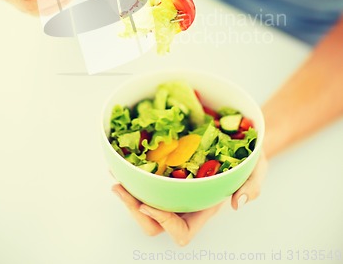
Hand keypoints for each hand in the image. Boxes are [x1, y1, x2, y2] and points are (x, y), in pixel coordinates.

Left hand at [112, 151, 267, 245]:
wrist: (241, 141)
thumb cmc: (250, 161)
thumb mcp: (257, 171)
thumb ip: (252, 187)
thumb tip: (238, 203)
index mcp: (204, 209)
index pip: (181, 231)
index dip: (163, 223)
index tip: (147, 205)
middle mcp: (185, 203)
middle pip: (154, 223)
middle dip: (134, 209)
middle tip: (120, 188)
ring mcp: (174, 189)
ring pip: (145, 204)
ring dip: (128, 194)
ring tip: (115, 176)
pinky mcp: (167, 173)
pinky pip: (145, 182)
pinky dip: (132, 175)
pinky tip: (120, 162)